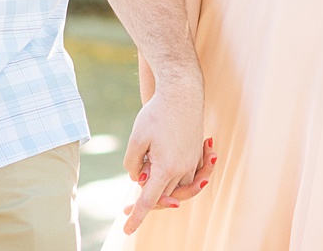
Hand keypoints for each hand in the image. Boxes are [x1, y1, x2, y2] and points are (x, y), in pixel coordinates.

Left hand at [120, 75, 203, 231]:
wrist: (183, 92)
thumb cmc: (157, 113)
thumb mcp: (136, 139)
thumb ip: (133, 164)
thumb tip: (138, 177)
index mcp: (166, 168)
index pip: (149, 200)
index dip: (137, 216)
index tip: (127, 230)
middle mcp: (183, 169)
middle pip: (163, 196)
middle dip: (147, 201)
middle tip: (125, 208)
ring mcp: (192, 162)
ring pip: (176, 188)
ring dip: (162, 187)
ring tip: (147, 172)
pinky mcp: (197, 154)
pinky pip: (186, 176)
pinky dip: (174, 177)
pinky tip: (163, 163)